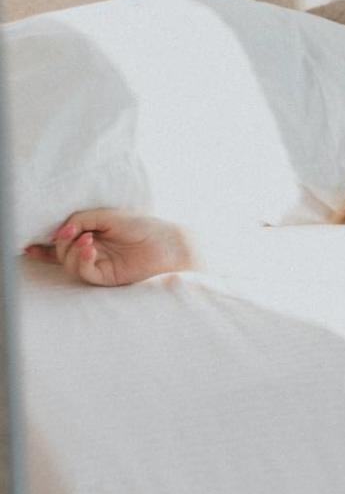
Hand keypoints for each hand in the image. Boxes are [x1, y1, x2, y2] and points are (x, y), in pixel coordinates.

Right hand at [23, 209, 194, 286]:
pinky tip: (89, 250)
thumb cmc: (142, 226)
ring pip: (68, 263)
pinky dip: (81, 260)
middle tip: (72, 233)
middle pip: (62, 252)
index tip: (28, 246)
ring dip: (71, 251)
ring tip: (87, 240)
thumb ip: (81, 220)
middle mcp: (93, 251)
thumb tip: (59, 232)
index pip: (65, 242)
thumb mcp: (107, 216)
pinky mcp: (106, 277)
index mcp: (93, 235)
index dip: (45, 246)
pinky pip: (84, 272)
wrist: (167, 242)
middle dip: (61, 242)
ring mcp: (98, 264)